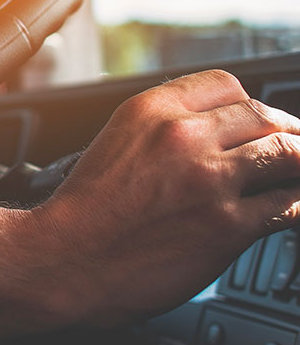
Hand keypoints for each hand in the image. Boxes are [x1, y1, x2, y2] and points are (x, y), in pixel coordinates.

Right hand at [29, 70, 299, 326]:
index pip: (227, 84)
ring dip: (294, 165)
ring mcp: (210, 179)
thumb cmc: (85, 211)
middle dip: (283, 133)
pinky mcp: (228, 224)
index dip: (248, 103)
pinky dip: (292, 205)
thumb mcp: (116, 141)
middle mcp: (183, 136)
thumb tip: (214, 128)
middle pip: (265, 116)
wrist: (67, 260)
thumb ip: (163, 126)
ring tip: (292, 175)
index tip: (257, 120)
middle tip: (289, 147)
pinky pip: (287, 205)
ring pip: (287, 154)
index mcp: (152, 109)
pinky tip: (286, 208)